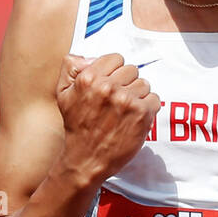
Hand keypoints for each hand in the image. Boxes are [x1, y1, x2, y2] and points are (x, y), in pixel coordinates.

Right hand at [56, 52, 160, 184]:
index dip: (115, 72)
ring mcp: (126, 100)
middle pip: (132, 70)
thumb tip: (87, 56)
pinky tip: (135, 118)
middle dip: (127, 84)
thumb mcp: (63, 94)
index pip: (116, 59)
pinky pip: (154, 99)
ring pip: (144, 84)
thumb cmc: (76, 127)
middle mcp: (107, 87)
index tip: (111, 85)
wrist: (86, 160)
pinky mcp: (141, 113)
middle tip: (118, 101)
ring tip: (126, 111)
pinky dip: (148, 108)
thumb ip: (71, 69)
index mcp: (88, 78)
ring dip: (138, 96)